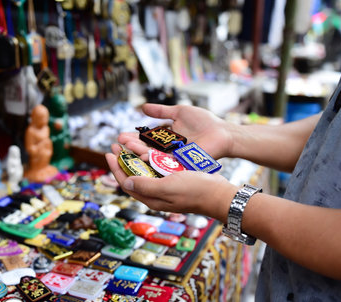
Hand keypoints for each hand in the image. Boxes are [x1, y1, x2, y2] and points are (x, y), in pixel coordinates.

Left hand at [105, 144, 237, 220]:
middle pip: (134, 176)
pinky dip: (150, 158)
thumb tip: (125, 182)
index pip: (126, 183)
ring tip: (129, 144)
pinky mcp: (176, 179)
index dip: (116, 168)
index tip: (109, 153)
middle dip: (123, 160)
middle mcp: (156, 194)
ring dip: (135, 157)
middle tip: (116, 145)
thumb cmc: (195, 191)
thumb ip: (145, 186)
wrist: (219, 193)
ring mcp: (166, 187)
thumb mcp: (167, 187)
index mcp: (151, 198)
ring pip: (145, 170)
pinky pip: (157, 168)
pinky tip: (149, 148)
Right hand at [118, 103, 233, 159]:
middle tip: (118, 143)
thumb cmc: (205, 122)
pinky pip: (165, 162)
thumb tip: (142, 108)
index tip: (120, 136)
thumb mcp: (179, 112)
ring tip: (126, 148)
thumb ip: (161, 111)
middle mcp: (167, 150)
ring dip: (138, 152)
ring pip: (153, 156)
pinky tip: (143, 155)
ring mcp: (174, 158)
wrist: (222, 132)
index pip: (145, 140)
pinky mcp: (181, 163)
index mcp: (166, 140)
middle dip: (131, 146)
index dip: (133, 138)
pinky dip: (155, 159)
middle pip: (145, 149)